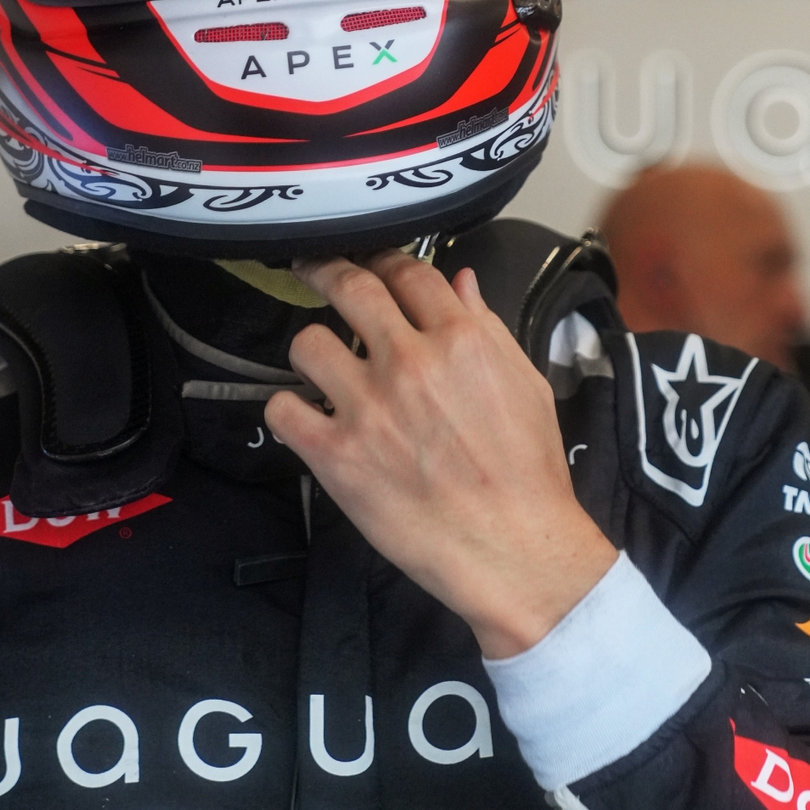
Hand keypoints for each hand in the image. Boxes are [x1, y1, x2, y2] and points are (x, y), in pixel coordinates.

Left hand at [263, 252, 616, 658]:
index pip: (409, 272)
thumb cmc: (528, 475)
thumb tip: (461, 283)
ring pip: (308, 343)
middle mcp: (410, 363)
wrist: (512, 548)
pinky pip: (282, 409)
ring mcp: (368, 407)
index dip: (386, 260)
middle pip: (350, 287)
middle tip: (314, 269)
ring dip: (312, 348)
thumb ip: (488, 329)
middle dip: (326, 270)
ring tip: (321, 366)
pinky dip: (287, 410)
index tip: (374, 265)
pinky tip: (305, 417)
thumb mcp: (526, 386)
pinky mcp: (336, 454)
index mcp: (461, 341)